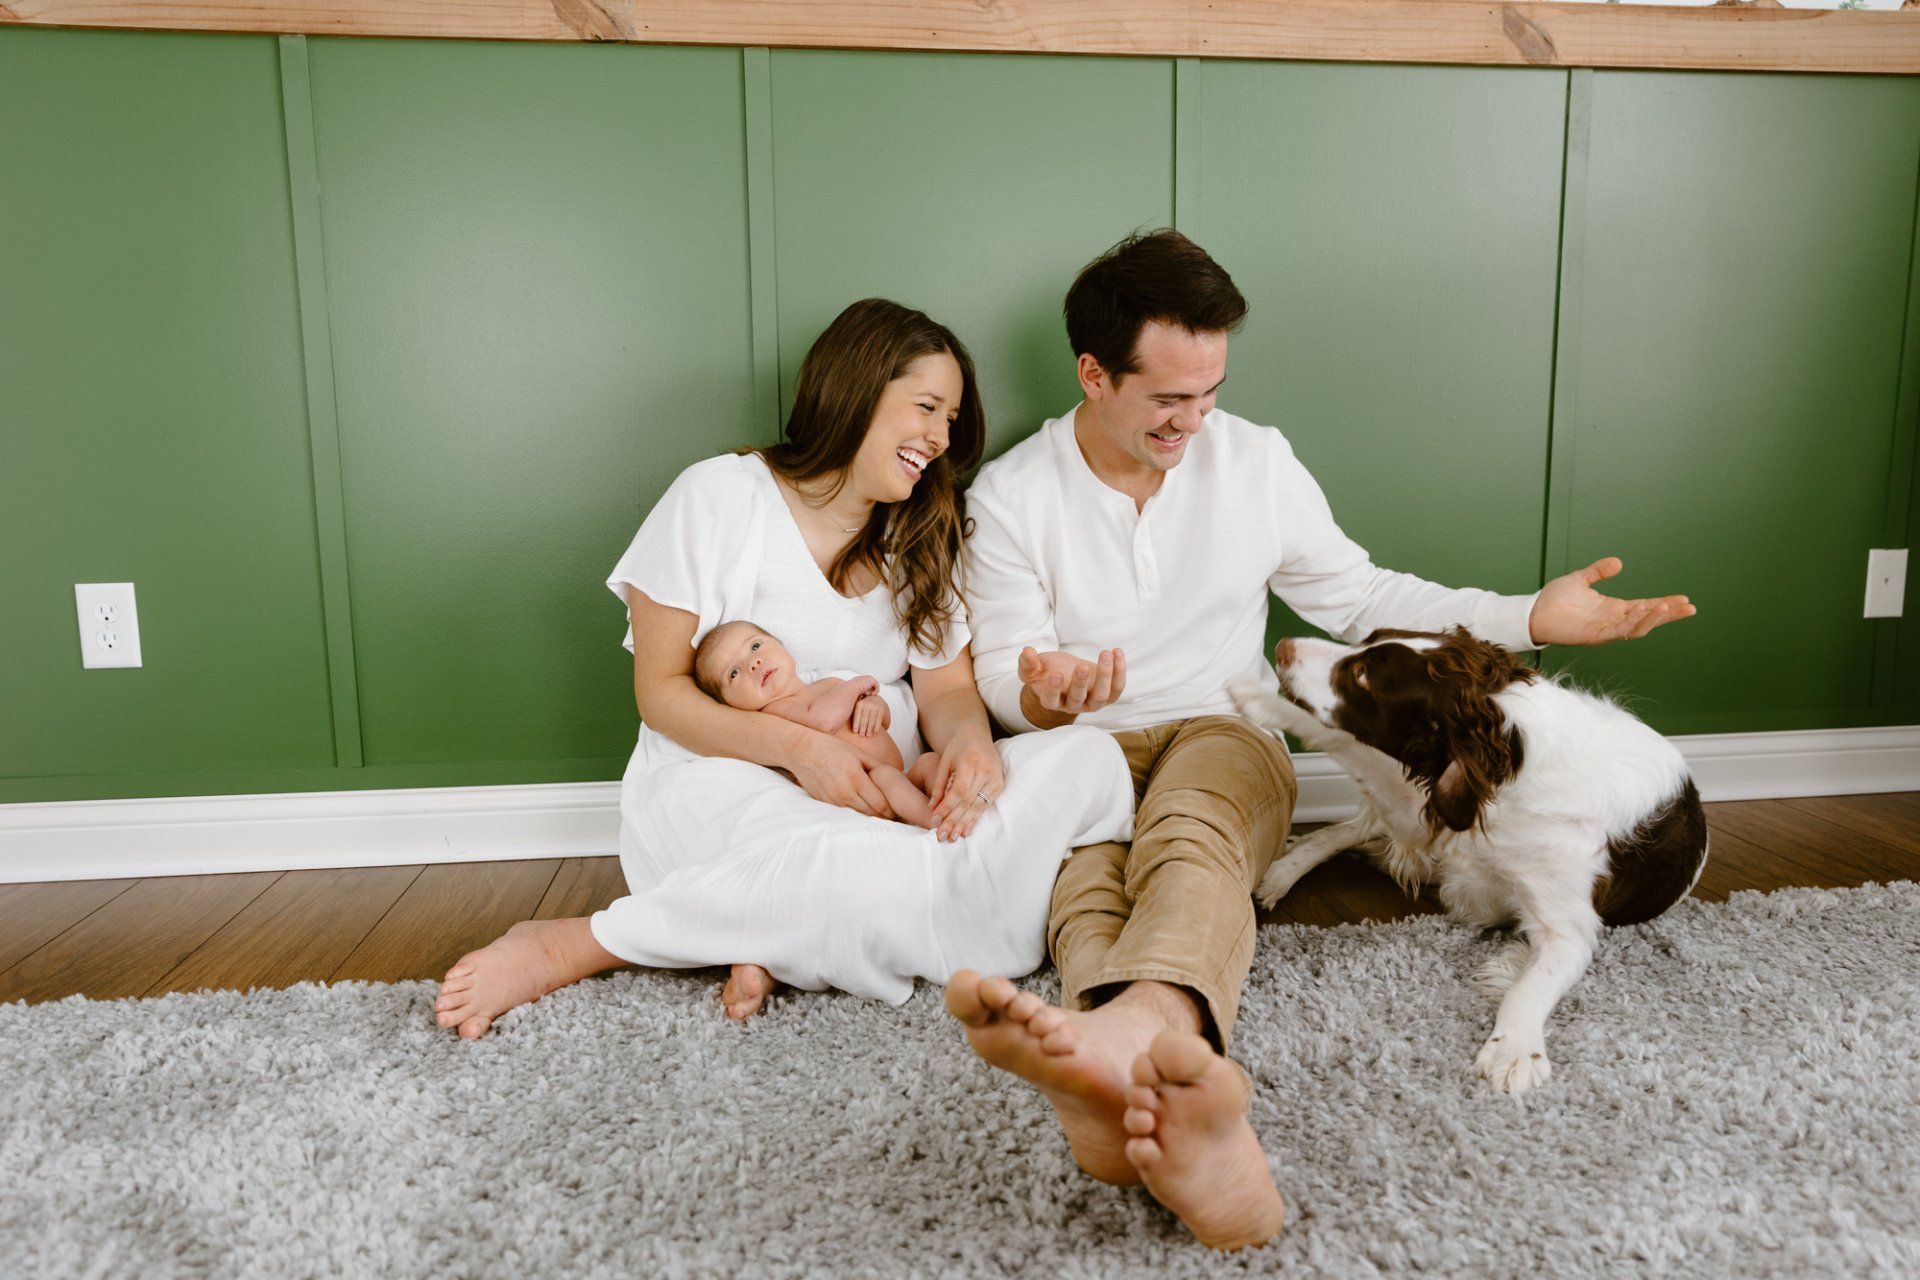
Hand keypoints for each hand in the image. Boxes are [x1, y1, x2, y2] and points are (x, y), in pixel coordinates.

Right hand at [787, 732, 893, 819]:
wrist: (802, 751)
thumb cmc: (832, 748)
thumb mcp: (858, 753)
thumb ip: (876, 768)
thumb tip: (894, 780)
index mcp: (856, 778)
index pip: (880, 804)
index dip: (892, 810)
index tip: (899, 810)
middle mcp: (844, 792)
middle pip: (871, 814)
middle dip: (884, 816)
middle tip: (895, 816)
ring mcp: (833, 800)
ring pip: (858, 816)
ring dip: (871, 817)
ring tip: (882, 815)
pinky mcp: (825, 803)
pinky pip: (845, 812)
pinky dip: (856, 813)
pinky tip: (863, 810)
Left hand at [851, 694, 884, 736]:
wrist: (875, 700)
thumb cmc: (863, 707)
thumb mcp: (858, 707)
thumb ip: (852, 713)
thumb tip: (842, 722)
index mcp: (859, 703)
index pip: (857, 715)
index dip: (856, 724)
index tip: (855, 731)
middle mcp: (867, 704)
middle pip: (864, 718)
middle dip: (863, 727)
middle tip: (861, 735)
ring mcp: (875, 706)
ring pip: (872, 719)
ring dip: (869, 728)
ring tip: (868, 735)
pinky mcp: (881, 710)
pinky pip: (878, 719)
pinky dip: (876, 726)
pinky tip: (875, 731)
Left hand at [927, 728, 1004, 842]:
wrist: (977, 735)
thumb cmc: (957, 747)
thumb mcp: (944, 761)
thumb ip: (939, 785)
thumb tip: (932, 809)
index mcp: (971, 761)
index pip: (959, 790)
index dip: (947, 807)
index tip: (935, 820)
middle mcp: (986, 770)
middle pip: (968, 801)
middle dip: (953, 820)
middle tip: (941, 836)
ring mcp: (995, 778)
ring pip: (977, 806)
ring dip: (964, 823)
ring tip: (952, 837)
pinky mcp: (999, 785)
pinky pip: (985, 805)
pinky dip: (974, 818)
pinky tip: (966, 830)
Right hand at [1017, 646, 1125, 728]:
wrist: (1067, 673)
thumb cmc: (1047, 670)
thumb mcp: (1033, 667)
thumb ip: (1027, 663)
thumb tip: (1027, 652)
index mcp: (1052, 700)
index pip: (1051, 701)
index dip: (1053, 690)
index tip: (1055, 675)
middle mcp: (1073, 705)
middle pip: (1078, 699)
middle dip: (1080, 683)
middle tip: (1082, 666)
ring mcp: (1092, 702)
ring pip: (1101, 696)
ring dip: (1105, 676)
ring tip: (1105, 654)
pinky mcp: (1108, 695)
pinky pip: (1117, 687)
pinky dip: (1119, 671)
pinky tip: (1116, 652)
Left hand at [1528, 557, 1695, 646]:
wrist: (1534, 610)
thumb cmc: (1555, 598)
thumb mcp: (1580, 579)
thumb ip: (1599, 571)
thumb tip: (1619, 563)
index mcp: (1613, 608)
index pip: (1645, 606)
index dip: (1664, 604)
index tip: (1684, 599)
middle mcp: (1613, 620)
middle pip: (1648, 619)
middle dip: (1669, 614)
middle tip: (1690, 607)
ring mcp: (1605, 630)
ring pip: (1637, 628)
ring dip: (1653, 618)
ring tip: (1669, 607)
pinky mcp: (1593, 636)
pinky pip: (1617, 632)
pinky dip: (1631, 623)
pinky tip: (1642, 611)